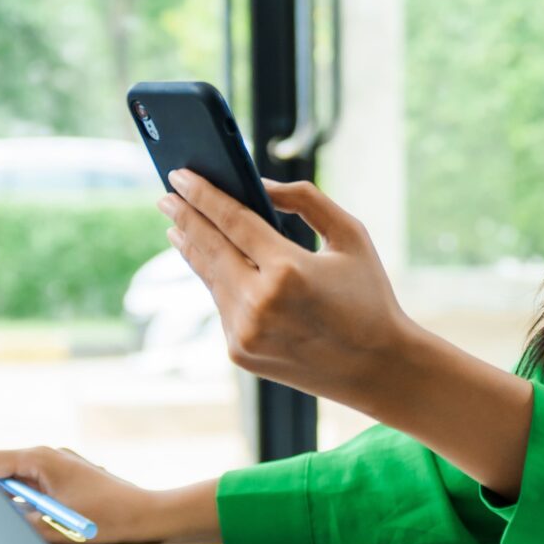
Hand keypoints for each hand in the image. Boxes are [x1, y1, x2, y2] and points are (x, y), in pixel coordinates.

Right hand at [0, 445, 207, 543]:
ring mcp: (58, 466)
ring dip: (5, 502)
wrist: (150, 517)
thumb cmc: (108, 519)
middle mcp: (47, 455)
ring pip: (15, 481)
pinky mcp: (67, 480)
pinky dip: (23, 504)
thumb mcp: (52, 527)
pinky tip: (23, 524)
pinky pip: (33, 488)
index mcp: (39, 458)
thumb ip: (14, 523)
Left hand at [159, 172, 414, 407]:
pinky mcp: (240, 353)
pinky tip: (208, 262)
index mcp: (288, 270)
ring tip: (177, 226)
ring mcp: (245, 332)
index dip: (201, 194)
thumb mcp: (350, 236)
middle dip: (184, 217)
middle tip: (166, 195)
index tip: (178, 175)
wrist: (377, 368)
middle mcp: (259, 303)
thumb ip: (305, 200)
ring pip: (210, 277)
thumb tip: (259, 185)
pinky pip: (222, 305)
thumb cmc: (369, 295)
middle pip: (209, 247)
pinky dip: (217, 280)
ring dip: (192, 248)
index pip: (232, 220)